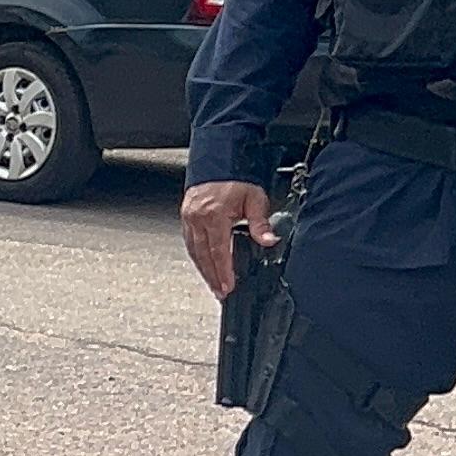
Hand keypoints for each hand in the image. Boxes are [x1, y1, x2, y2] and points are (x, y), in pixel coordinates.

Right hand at [181, 181, 276, 298]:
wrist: (219, 162)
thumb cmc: (236, 178)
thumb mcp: (255, 199)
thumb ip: (261, 222)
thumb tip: (269, 240)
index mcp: (214, 215)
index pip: (218, 250)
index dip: (223, 271)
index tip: (227, 286)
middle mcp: (197, 218)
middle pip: (203, 255)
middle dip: (212, 276)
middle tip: (220, 292)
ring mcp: (188, 218)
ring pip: (194, 251)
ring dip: (204, 270)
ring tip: (213, 284)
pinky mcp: (186, 218)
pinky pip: (189, 243)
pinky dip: (197, 257)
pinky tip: (204, 265)